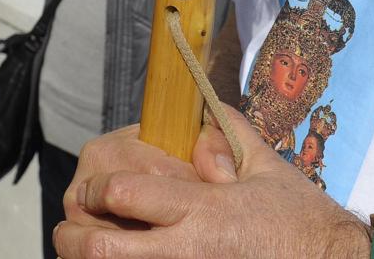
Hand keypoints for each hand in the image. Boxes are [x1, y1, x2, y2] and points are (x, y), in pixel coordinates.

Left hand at [54, 108, 368, 258]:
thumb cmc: (303, 223)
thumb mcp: (268, 169)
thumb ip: (229, 139)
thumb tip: (200, 126)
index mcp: (203, 208)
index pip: (124, 193)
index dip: (97, 188)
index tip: (95, 187)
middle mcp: (188, 250)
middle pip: (102, 248)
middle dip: (74, 236)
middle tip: (71, 227)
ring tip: (87, 251)